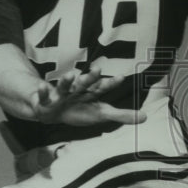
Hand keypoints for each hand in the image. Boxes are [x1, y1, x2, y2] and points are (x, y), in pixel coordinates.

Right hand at [30, 67, 146, 125]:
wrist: (54, 111)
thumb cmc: (80, 111)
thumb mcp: (101, 114)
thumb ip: (122, 116)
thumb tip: (146, 117)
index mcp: (89, 93)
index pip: (102, 88)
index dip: (110, 84)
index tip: (121, 78)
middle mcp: (76, 91)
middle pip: (84, 84)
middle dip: (90, 78)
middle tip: (97, 70)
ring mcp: (60, 95)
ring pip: (63, 87)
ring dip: (66, 81)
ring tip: (70, 75)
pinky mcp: (45, 101)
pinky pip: (42, 96)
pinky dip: (41, 92)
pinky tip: (41, 87)